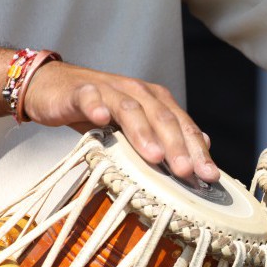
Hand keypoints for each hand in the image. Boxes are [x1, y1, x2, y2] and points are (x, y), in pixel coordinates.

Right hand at [23, 61, 218, 181]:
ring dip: (144, 133)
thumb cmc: (103, 114)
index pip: (184, 126)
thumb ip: (169, 136)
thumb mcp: (139, 128)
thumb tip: (205, 145)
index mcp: (159, 102)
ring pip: (132, 109)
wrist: (56, 89)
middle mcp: (139, 92)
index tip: (210, 177)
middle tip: (187, 173)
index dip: (198, 151)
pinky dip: (96, 107)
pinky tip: (101, 120)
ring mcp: (110, 89)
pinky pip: (90, 97)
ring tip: (155, 157)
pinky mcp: (80, 91)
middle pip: (163, 119)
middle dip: (177, 147)